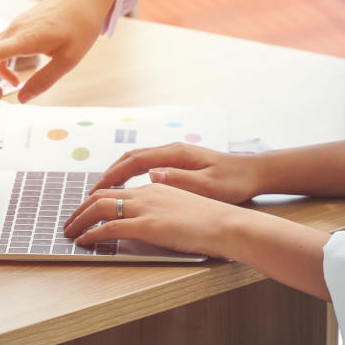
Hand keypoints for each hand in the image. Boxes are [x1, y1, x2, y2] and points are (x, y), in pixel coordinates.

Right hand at [0, 0, 115, 108]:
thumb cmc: (81, 25)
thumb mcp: (70, 59)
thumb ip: (45, 80)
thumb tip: (21, 99)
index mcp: (27, 38)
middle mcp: (15, 31)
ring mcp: (15, 28)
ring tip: (0, 97)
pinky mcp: (18, 28)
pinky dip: (0, 67)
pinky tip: (13, 80)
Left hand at [63, 183, 242, 257]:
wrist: (228, 224)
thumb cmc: (214, 221)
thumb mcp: (186, 208)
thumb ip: (166, 209)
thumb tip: (154, 218)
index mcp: (157, 188)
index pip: (118, 189)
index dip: (97, 198)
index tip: (86, 209)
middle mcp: (148, 193)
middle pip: (102, 194)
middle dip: (81, 208)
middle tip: (69, 221)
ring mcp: (147, 208)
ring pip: (101, 207)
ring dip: (79, 219)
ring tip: (69, 231)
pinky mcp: (149, 225)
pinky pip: (111, 227)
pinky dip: (92, 233)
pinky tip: (83, 241)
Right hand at [91, 143, 260, 203]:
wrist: (254, 173)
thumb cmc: (234, 181)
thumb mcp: (208, 185)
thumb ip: (179, 180)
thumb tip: (151, 175)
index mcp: (176, 154)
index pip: (135, 161)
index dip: (112, 175)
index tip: (96, 190)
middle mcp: (172, 151)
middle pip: (130, 158)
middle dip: (108, 174)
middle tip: (89, 194)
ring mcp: (175, 155)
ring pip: (137, 160)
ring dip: (118, 174)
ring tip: (102, 192)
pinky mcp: (179, 163)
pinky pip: (146, 165)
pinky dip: (130, 175)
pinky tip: (128, 188)